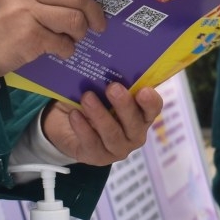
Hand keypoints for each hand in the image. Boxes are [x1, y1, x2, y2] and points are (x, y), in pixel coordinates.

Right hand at [0, 0, 106, 73]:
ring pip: (74, 18)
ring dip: (80, 32)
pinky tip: (59, 50)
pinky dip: (66, 49)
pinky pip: (63, 42)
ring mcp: (23, 10)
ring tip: (73, 37)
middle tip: (97, 24)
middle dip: (93, 12)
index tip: (95, 0)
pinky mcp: (27, 36)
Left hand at [42, 83, 163, 165]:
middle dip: (124, 105)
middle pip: (134, 123)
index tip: (143, 90)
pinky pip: (92, 143)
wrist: (66, 123)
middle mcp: (134, 134)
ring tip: (87, 97)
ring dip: (100, 115)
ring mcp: (117, 148)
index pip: (153, 109)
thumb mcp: (101, 88)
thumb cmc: (92, 101)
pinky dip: (83, 128)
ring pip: (112, 134)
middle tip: (113, 87)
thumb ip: (110, 80)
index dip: (150, 101)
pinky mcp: (97, 157)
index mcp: (141, 114)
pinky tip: (74, 115)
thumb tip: (107, 62)